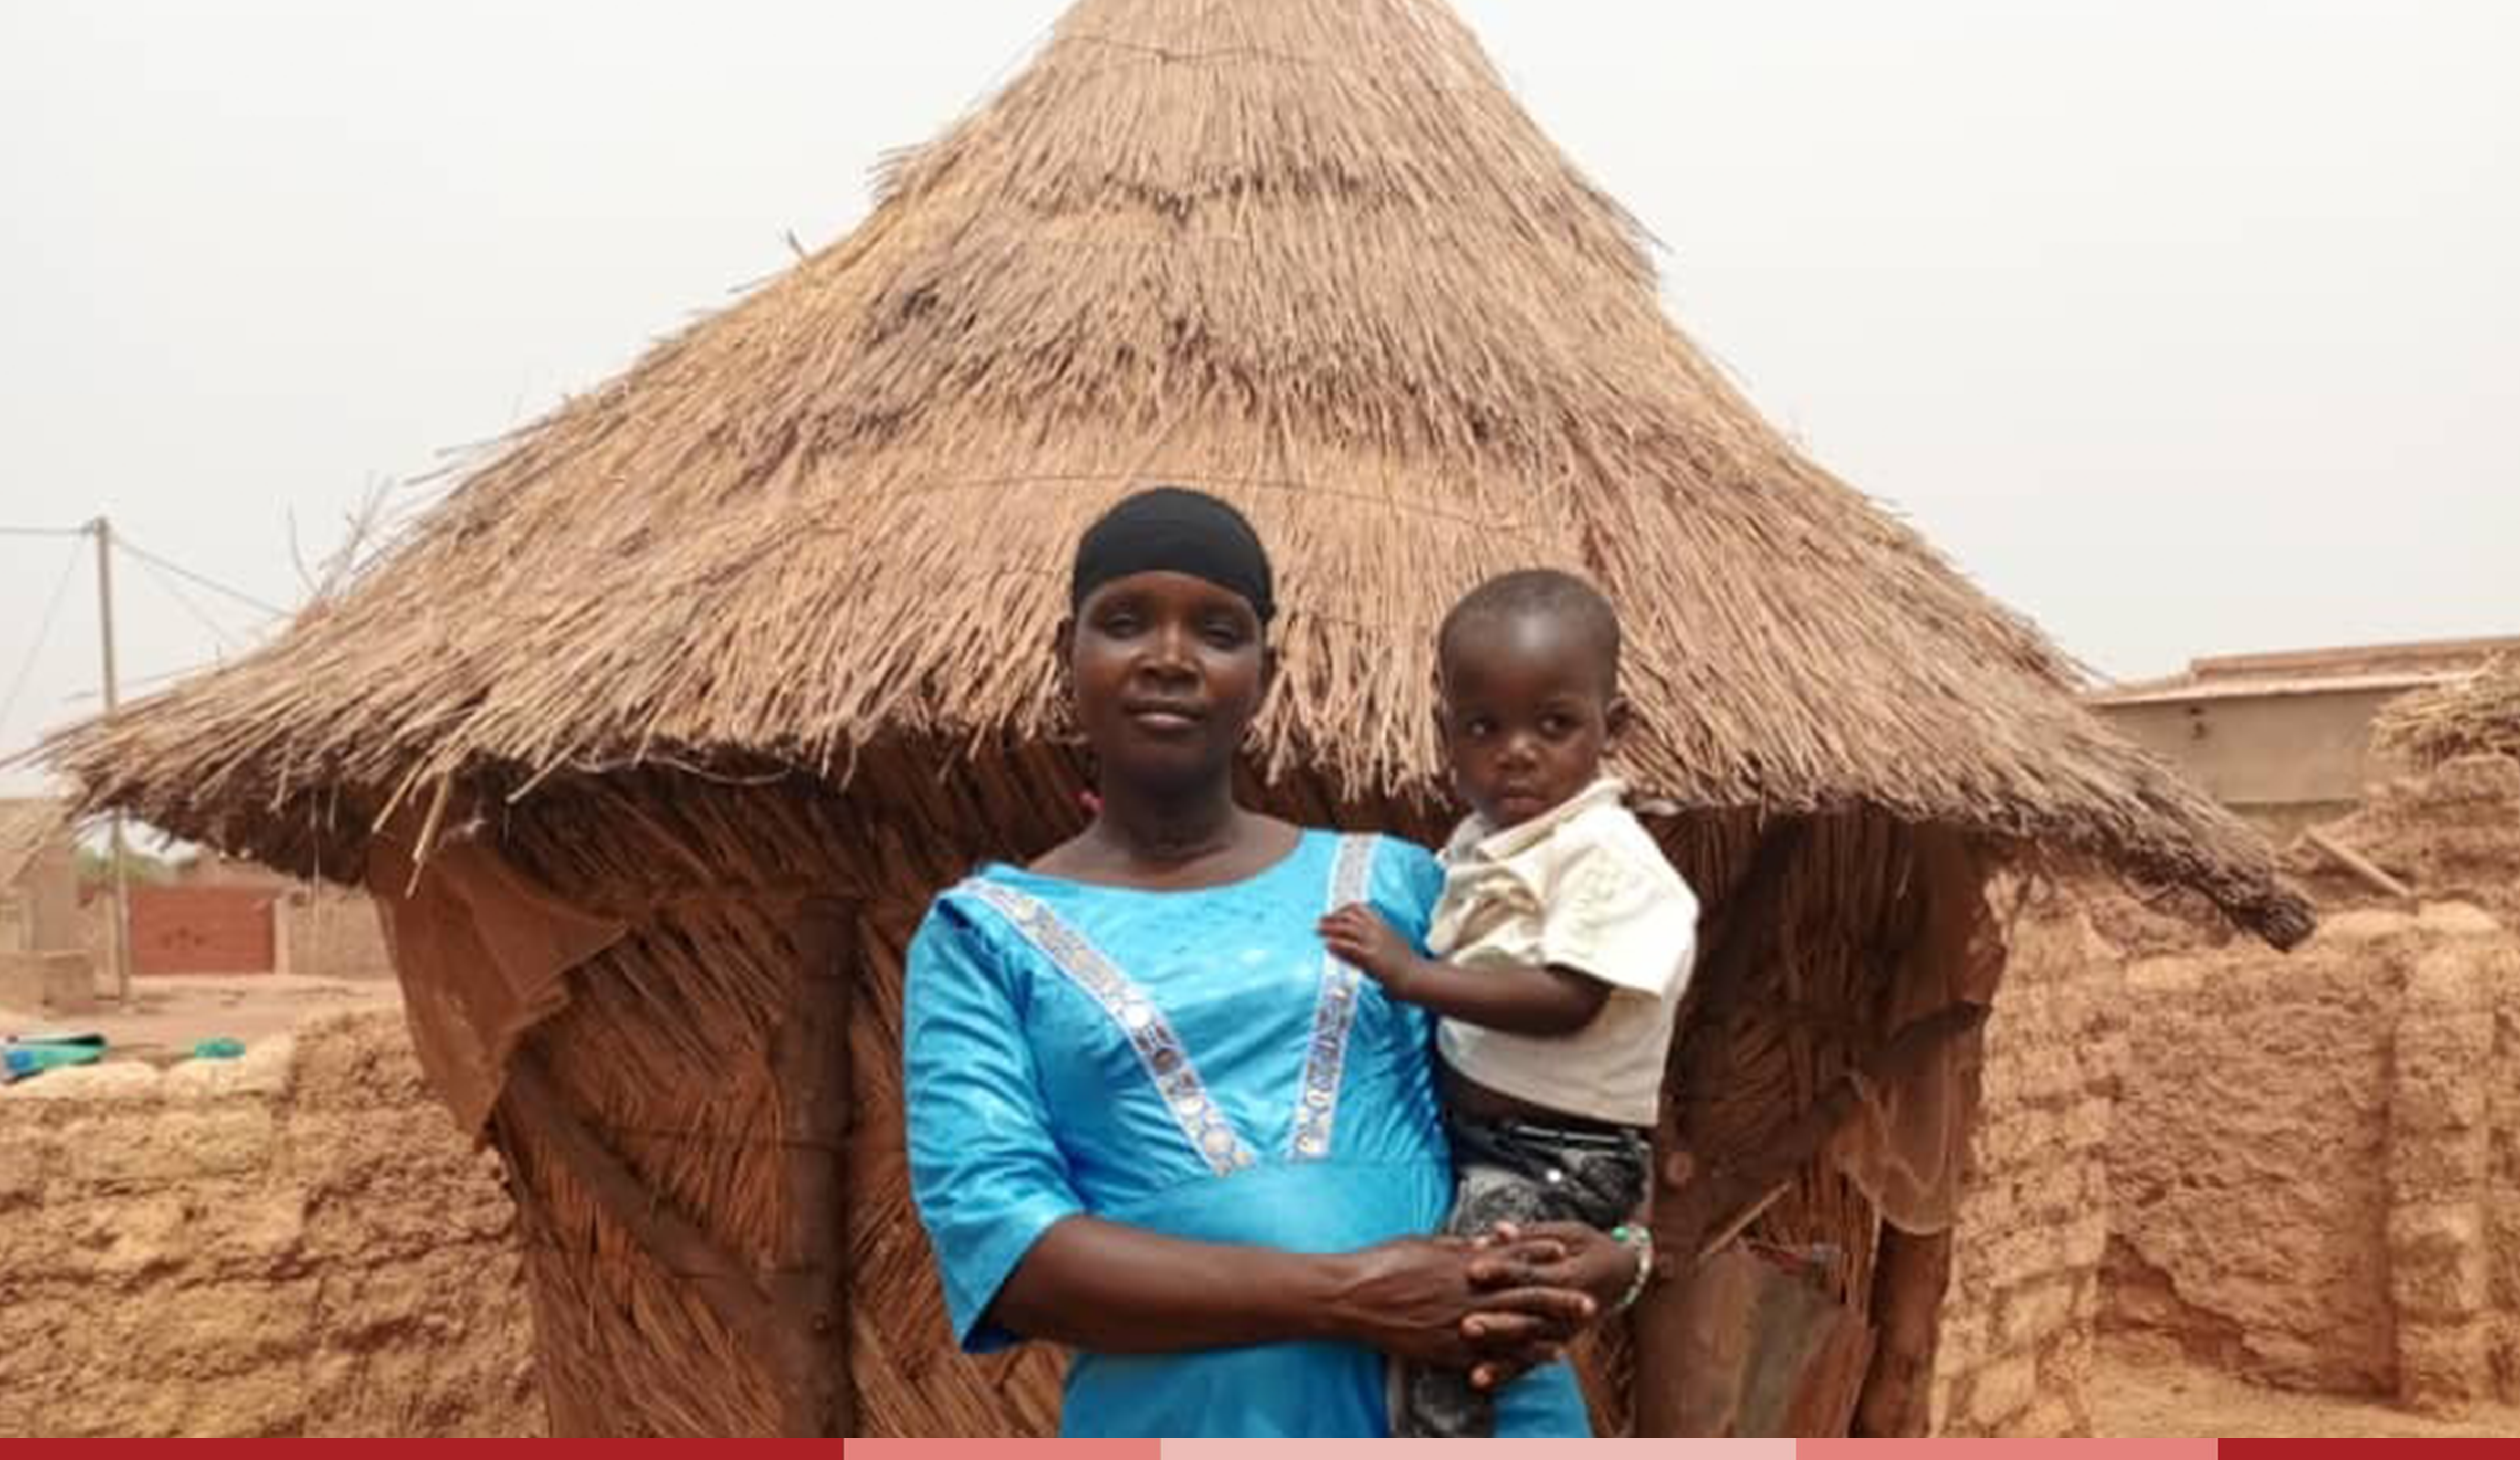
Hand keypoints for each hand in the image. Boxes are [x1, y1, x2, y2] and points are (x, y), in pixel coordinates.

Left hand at [1318, 904, 1418, 990]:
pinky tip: (1327, 945)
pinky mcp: (1372, 958)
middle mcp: (1379, 931)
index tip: (1335, 914)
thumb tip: (1362, 940)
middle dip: (1333, 917)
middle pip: (1351, 917)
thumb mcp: (1393, 944)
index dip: (1344, 909)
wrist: (1418, 977)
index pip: (1361, 909)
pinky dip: (1337, 945)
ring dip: (1330, 928)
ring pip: (1348, 929)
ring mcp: (1375, 944)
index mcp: (1384, 926)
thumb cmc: (1407, 965)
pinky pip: (1350, 948)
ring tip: (1318, 931)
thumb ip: (1376, 939)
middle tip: (1320, 921)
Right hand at [1325, 1237, 1592, 1373]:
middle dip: (1559, 1297)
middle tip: (1589, 1300)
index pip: (1511, 1254)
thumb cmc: (1383, 1263)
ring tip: (1574, 1333)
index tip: (1565, 1249)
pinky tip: (1539, 1359)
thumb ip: (1457, 1245)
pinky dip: (1519, 1357)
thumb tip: (1483, 1241)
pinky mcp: (1447, 1349)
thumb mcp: (1423, 1242)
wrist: (1353, 1296)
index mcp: (1463, 1262)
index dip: (1540, 1252)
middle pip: (1524, 1294)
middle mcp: (1468, 1293)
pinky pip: (1491, 1355)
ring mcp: (1460, 1323)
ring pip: (1515, 1328)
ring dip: (1547, 1330)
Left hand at [1460, 1222, 1634, 1389]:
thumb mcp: (1568, 1233)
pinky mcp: (1555, 1345)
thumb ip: (1531, 1235)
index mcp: (1569, 1277)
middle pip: (1527, 1319)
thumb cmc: (1589, 1246)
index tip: (1472, 1270)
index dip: (1502, 1271)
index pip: (1531, 1275)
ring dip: (1499, 1360)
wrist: (1622, 1274)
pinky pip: (1528, 1363)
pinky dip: (1505, 1372)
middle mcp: (1566, 1312)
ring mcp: (1562, 1333)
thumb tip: (1498, 1230)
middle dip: (1496, 1325)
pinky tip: (1478, 1380)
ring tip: (1474, 1373)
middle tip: (1466, 1326)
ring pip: (1527, 1349)